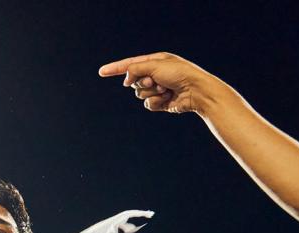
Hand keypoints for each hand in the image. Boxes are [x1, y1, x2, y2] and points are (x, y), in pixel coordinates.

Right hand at [97, 52, 225, 114]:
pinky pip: (148, 104)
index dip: (115, 68)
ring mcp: (158, 89)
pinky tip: (168, 99)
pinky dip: (156, 102)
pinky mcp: (161, 102)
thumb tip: (126, 81)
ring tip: (166, 89)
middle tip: (155, 81)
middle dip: (142, 83)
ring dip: (151, 93)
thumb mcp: (155, 66)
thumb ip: (135, 70)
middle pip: (134, 82)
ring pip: (140, 94)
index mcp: (155, 62)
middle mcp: (155, 74)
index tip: (101, 72)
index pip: (130, 64)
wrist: (196, 91)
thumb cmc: (179, 74)